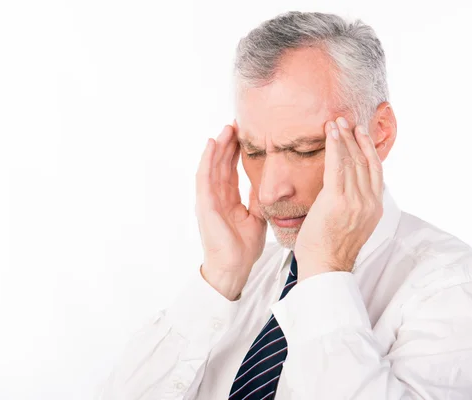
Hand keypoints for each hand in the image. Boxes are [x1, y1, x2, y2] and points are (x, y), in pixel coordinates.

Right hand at [196, 124, 267, 299]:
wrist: (234, 267)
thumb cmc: (242, 247)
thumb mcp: (257, 217)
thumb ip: (257, 199)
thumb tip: (267, 184)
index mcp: (228, 200)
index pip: (231, 170)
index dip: (237, 152)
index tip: (245, 135)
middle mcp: (216, 197)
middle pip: (221, 164)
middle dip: (228, 144)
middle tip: (236, 124)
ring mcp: (208, 200)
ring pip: (212, 166)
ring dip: (218, 146)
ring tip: (226, 128)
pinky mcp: (205, 204)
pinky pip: (204, 178)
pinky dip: (207, 160)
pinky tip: (212, 145)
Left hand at [294, 117, 383, 280]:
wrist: (325, 267)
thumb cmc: (331, 249)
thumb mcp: (352, 224)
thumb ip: (354, 204)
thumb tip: (345, 190)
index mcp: (374, 208)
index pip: (375, 170)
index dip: (368, 148)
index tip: (360, 132)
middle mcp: (369, 202)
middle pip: (364, 161)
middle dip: (355, 138)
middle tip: (346, 120)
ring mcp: (355, 201)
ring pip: (352, 160)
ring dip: (344, 138)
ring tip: (337, 122)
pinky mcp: (337, 200)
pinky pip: (337, 166)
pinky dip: (334, 147)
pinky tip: (331, 134)